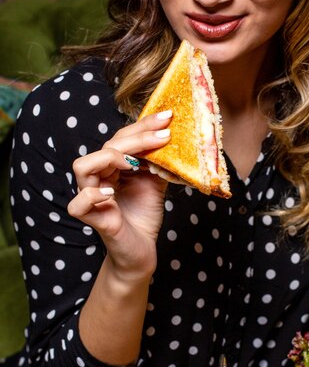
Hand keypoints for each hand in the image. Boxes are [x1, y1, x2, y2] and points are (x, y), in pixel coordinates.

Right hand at [68, 111, 171, 279]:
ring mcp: (90, 196)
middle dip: (136, 139)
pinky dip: (93, 195)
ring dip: (108, 158)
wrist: (141, 249)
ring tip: (133, 162)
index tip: (167, 117)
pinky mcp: (90, 218)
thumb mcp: (155, 183)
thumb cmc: (143, 216)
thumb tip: (171, 139)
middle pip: (106, 147)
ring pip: (82, 166)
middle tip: (163, 136)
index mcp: (112, 166)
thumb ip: (158, 163)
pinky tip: (110, 192)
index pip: (122, 138)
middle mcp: (98, 177)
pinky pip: (78, 203)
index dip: (143, 126)